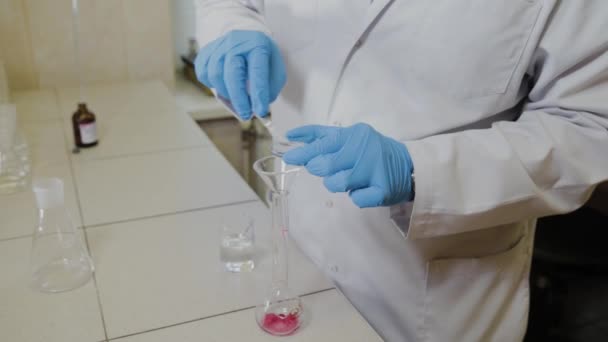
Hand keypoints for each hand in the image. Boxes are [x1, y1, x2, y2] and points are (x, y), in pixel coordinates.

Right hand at [194, 30, 285, 119]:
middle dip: (239, 98)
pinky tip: (223, 85)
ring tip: (236, 97)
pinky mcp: (206, 51)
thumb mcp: (275, 72)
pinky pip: (203, 74)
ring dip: (226, 93)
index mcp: (257, 44)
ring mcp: (219, 45)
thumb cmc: (263, 60)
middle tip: (246, 114)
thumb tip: (256, 109)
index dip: (259, 94)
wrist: (248, 42)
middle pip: (232, 73)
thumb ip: (268, 90)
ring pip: (215, 75)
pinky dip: (212, 85)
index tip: (261, 112)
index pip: (257, 71)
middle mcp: (236, 42)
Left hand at [283, 123, 413, 207]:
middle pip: (325, 166)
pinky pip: (356, 199)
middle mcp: (364, 150)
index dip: (303, 153)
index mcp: (354, 135)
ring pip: (337, 184)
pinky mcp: (382, 190)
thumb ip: (321, 136)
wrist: (409, 166)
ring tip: (349, 178)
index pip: (323, 144)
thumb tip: (291, 135)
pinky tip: (364, 188)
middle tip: (329, 169)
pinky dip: (357, 196)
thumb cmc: (371, 150)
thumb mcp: (349, 136)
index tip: (289, 157)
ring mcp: (374, 170)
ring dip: (336, 184)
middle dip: (320, 170)